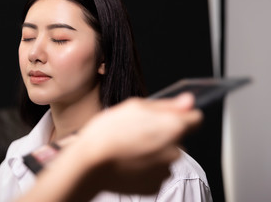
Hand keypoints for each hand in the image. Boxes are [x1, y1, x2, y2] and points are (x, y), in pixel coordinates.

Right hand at [76, 93, 202, 193]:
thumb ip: (166, 105)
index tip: (167, 116)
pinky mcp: (155, 185)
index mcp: (173, 127)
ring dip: (155, 150)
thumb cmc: (108, 132)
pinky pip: (157, 171)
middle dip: (163, 133)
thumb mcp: (135, 107)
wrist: (89, 164)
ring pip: (166, 155)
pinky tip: (130, 161)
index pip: (196, 118)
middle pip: (178, 138)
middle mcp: (175, 151)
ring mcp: (165, 171)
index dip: (181, 114)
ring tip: (130, 147)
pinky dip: (147, 166)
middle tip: (138, 131)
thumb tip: (189, 100)